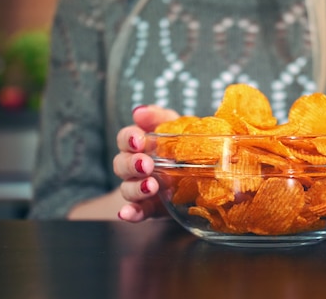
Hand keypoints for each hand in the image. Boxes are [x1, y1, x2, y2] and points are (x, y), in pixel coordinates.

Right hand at [114, 105, 179, 221]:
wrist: (204, 174)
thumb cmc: (184, 145)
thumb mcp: (176, 127)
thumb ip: (159, 117)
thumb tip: (138, 111)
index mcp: (139, 144)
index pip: (125, 139)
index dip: (129, 138)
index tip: (139, 140)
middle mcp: (134, 166)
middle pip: (121, 164)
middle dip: (132, 164)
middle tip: (146, 165)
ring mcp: (140, 188)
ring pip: (127, 188)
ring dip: (135, 188)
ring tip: (151, 187)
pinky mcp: (150, 207)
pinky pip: (137, 211)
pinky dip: (130, 213)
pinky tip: (128, 214)